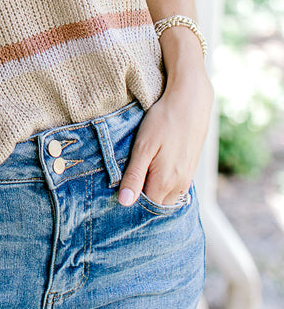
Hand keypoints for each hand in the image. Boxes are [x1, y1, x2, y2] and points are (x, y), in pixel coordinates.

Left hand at [118, 69, 212, 206]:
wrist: (190, 101)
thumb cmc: (163, 121)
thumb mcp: (143, 146)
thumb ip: (134, 176)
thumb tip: (124, 202)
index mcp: (165, 182)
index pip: (146, 207)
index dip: (131, 202)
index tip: (118, 193)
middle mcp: (179, 185)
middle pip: (158, 205)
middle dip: (143, 200)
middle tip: (126, 185)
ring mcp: (187, 178)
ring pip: (168, 198)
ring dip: (154, 193)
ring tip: (139, 177)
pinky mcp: (191, 168)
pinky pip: (176, 187)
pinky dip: (164, 185)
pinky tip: (155, 170)